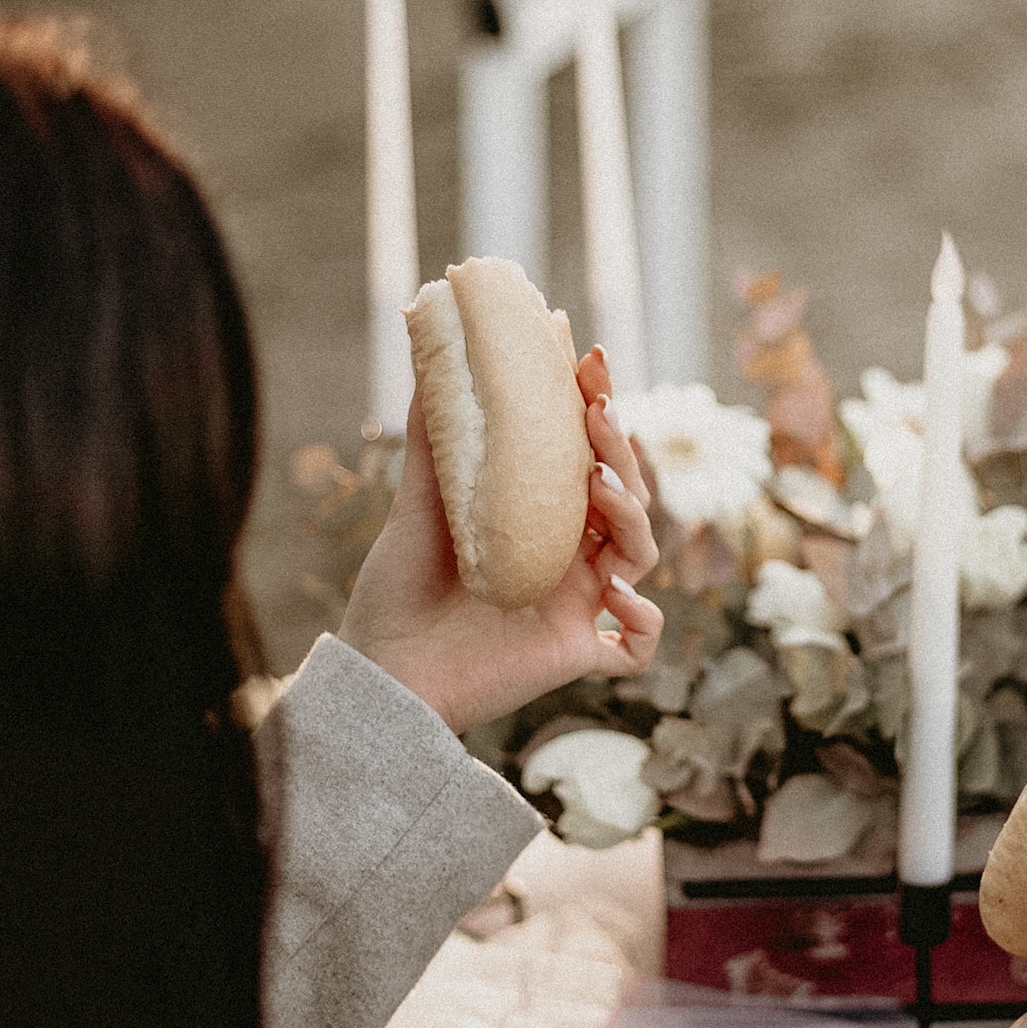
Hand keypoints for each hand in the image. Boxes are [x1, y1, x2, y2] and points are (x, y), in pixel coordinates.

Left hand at [339, 347, 664, 733]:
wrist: (384, 668)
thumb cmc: (397, 590)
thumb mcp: (417, 506)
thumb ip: (432, 440)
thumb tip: (429, 359)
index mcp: (540, 519)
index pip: (587, 456)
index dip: (599, 410)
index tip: (591, 362)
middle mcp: (568, 559)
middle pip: (626, 499)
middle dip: (622, 451)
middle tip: (599, 412)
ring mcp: (576, 606)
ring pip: (640, 557)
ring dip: (633, 516)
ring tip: (600, 486)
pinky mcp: (573, 654)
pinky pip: (634, 649)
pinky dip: (642, 621)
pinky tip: (614, 595)